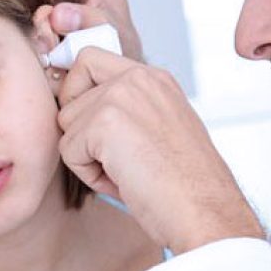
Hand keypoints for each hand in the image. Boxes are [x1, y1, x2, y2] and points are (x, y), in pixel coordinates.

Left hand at [57, 48, 263, 253]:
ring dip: (86, 156)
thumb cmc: (186, 184)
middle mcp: (137, 78)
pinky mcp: (104, 122)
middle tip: (110, 155)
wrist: (205, 210)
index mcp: (153, 78)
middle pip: (69, 93)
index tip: (84, 121)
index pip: (88, 60)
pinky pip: (68, 151)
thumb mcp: (160, 129)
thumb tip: (76, 112)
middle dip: (79, 129)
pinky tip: (123, 181)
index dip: (76, 90)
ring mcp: (120, 96)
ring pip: (66, 124)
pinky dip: (89, 175)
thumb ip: (126, 110)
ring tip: (125, 172)